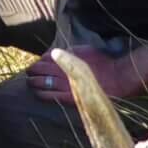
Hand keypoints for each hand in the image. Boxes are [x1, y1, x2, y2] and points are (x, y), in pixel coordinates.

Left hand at [27, 45, 142, 102]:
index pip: (46, 58)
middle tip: (30, 72)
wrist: (117, 78)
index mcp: (68, 57)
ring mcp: (66, 84)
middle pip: (41, 69)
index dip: (40, 61)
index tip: (38, 63)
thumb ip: (68, 51)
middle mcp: (65, 69)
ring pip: (42, 82)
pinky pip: (49, 96)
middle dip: (33, 70)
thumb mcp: (84, 50)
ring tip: (31, 82)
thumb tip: (54, 53)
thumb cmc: (101, 62)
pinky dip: (40, 93)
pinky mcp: (69, 98)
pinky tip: (37, 92)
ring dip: (33, 81)